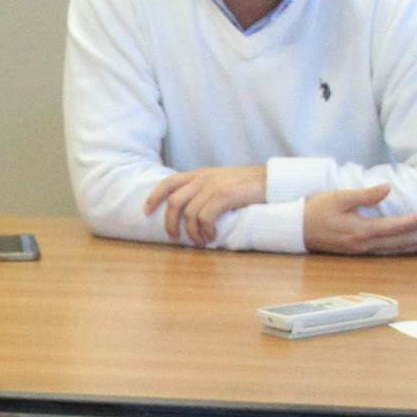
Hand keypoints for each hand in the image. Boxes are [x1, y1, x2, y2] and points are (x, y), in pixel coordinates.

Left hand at [144, 164, 267, 244]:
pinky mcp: (224, 196)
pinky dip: (205, 231)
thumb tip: (187, 210)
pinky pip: (205, 218)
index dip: (154, 197)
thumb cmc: (246, 185)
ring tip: (201, 242)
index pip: (168, 182)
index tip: (146, 211)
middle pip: (174, 202)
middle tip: (175, 238)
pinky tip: (212, 237)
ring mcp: (213, 186)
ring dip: (192, 233)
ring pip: (189, 214)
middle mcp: (203, 178)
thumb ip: (203, 190)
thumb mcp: (220, 182)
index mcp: (199, 174)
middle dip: (170, 223)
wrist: (270, 180)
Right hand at [301, 183, 416, 255]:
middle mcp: (364, 244)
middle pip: (400, 242)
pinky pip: (387, 251)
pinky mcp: (358, 250)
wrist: (295, 229)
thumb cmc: (316, 210)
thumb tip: (387, 188)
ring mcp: (362, 250)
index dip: (416, 222)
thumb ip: (365, 195)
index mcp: (361, 230)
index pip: (395, 227)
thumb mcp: (339, 197)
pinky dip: (403, 249)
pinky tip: (412, 246)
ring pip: (396, 249)